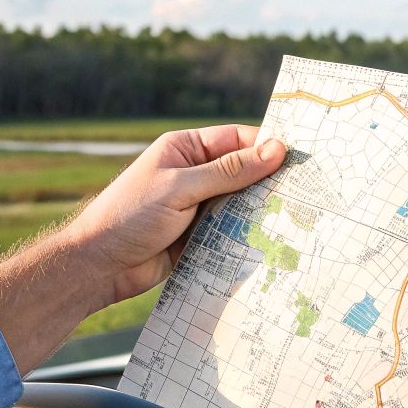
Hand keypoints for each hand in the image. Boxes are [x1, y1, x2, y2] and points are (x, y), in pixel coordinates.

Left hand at [0, 125, 285, 372]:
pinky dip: (249, 235)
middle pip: (243, 172)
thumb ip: (229, 171)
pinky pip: (232, 231)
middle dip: (271, 181)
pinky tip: (275, 241)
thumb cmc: (130, 216)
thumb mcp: (181, 188)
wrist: (98, 267)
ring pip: (242, 204)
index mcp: (185, 149)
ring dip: (262, 211)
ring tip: (299, 218)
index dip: (268, 146)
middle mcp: (193, 174)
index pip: (236, 140)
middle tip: (309, 191)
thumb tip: (276, 150)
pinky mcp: (200, 236)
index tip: (301, 158)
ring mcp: (197, 206)